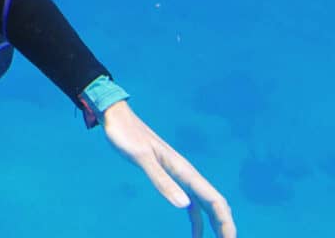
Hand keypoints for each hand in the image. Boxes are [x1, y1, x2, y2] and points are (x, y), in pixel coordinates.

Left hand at [101, 101, 235, 236]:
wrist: (117, 118)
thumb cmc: (126, 135)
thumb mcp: (141, 158)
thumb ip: (161, 180)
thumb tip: (184, 205)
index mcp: (184, 171)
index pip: (215, 201)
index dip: (226, 222)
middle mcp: (187, 174)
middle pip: (215, 205)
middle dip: (225, 227)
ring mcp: (180, 177)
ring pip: (205, 206)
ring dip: (214, 226)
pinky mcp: (169, 178)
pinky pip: (191, 204)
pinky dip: (197, 221)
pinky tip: (195, 234)